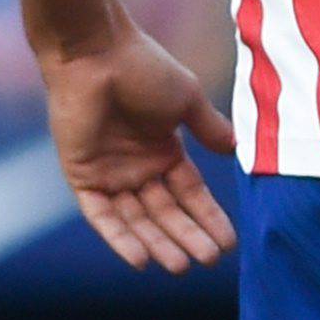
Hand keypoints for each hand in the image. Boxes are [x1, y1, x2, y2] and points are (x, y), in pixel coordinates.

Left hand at [39, 26, 234, 271]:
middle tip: (210, 260)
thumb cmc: (143, 67)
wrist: (96, 53)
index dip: (209, 218)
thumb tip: (236, 150)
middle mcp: (137, 167)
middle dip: (188, 236)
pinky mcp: (82, 176)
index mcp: (163, 150)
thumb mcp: (187, 100)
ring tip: (181, 266)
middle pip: (166, 212)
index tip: (229, 243)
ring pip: (137, 220)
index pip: (190, 194)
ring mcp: (110, 174)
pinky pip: (102, 216)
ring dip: (158, 243)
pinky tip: (141, 259)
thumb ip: (209, 128)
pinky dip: (120, 237)